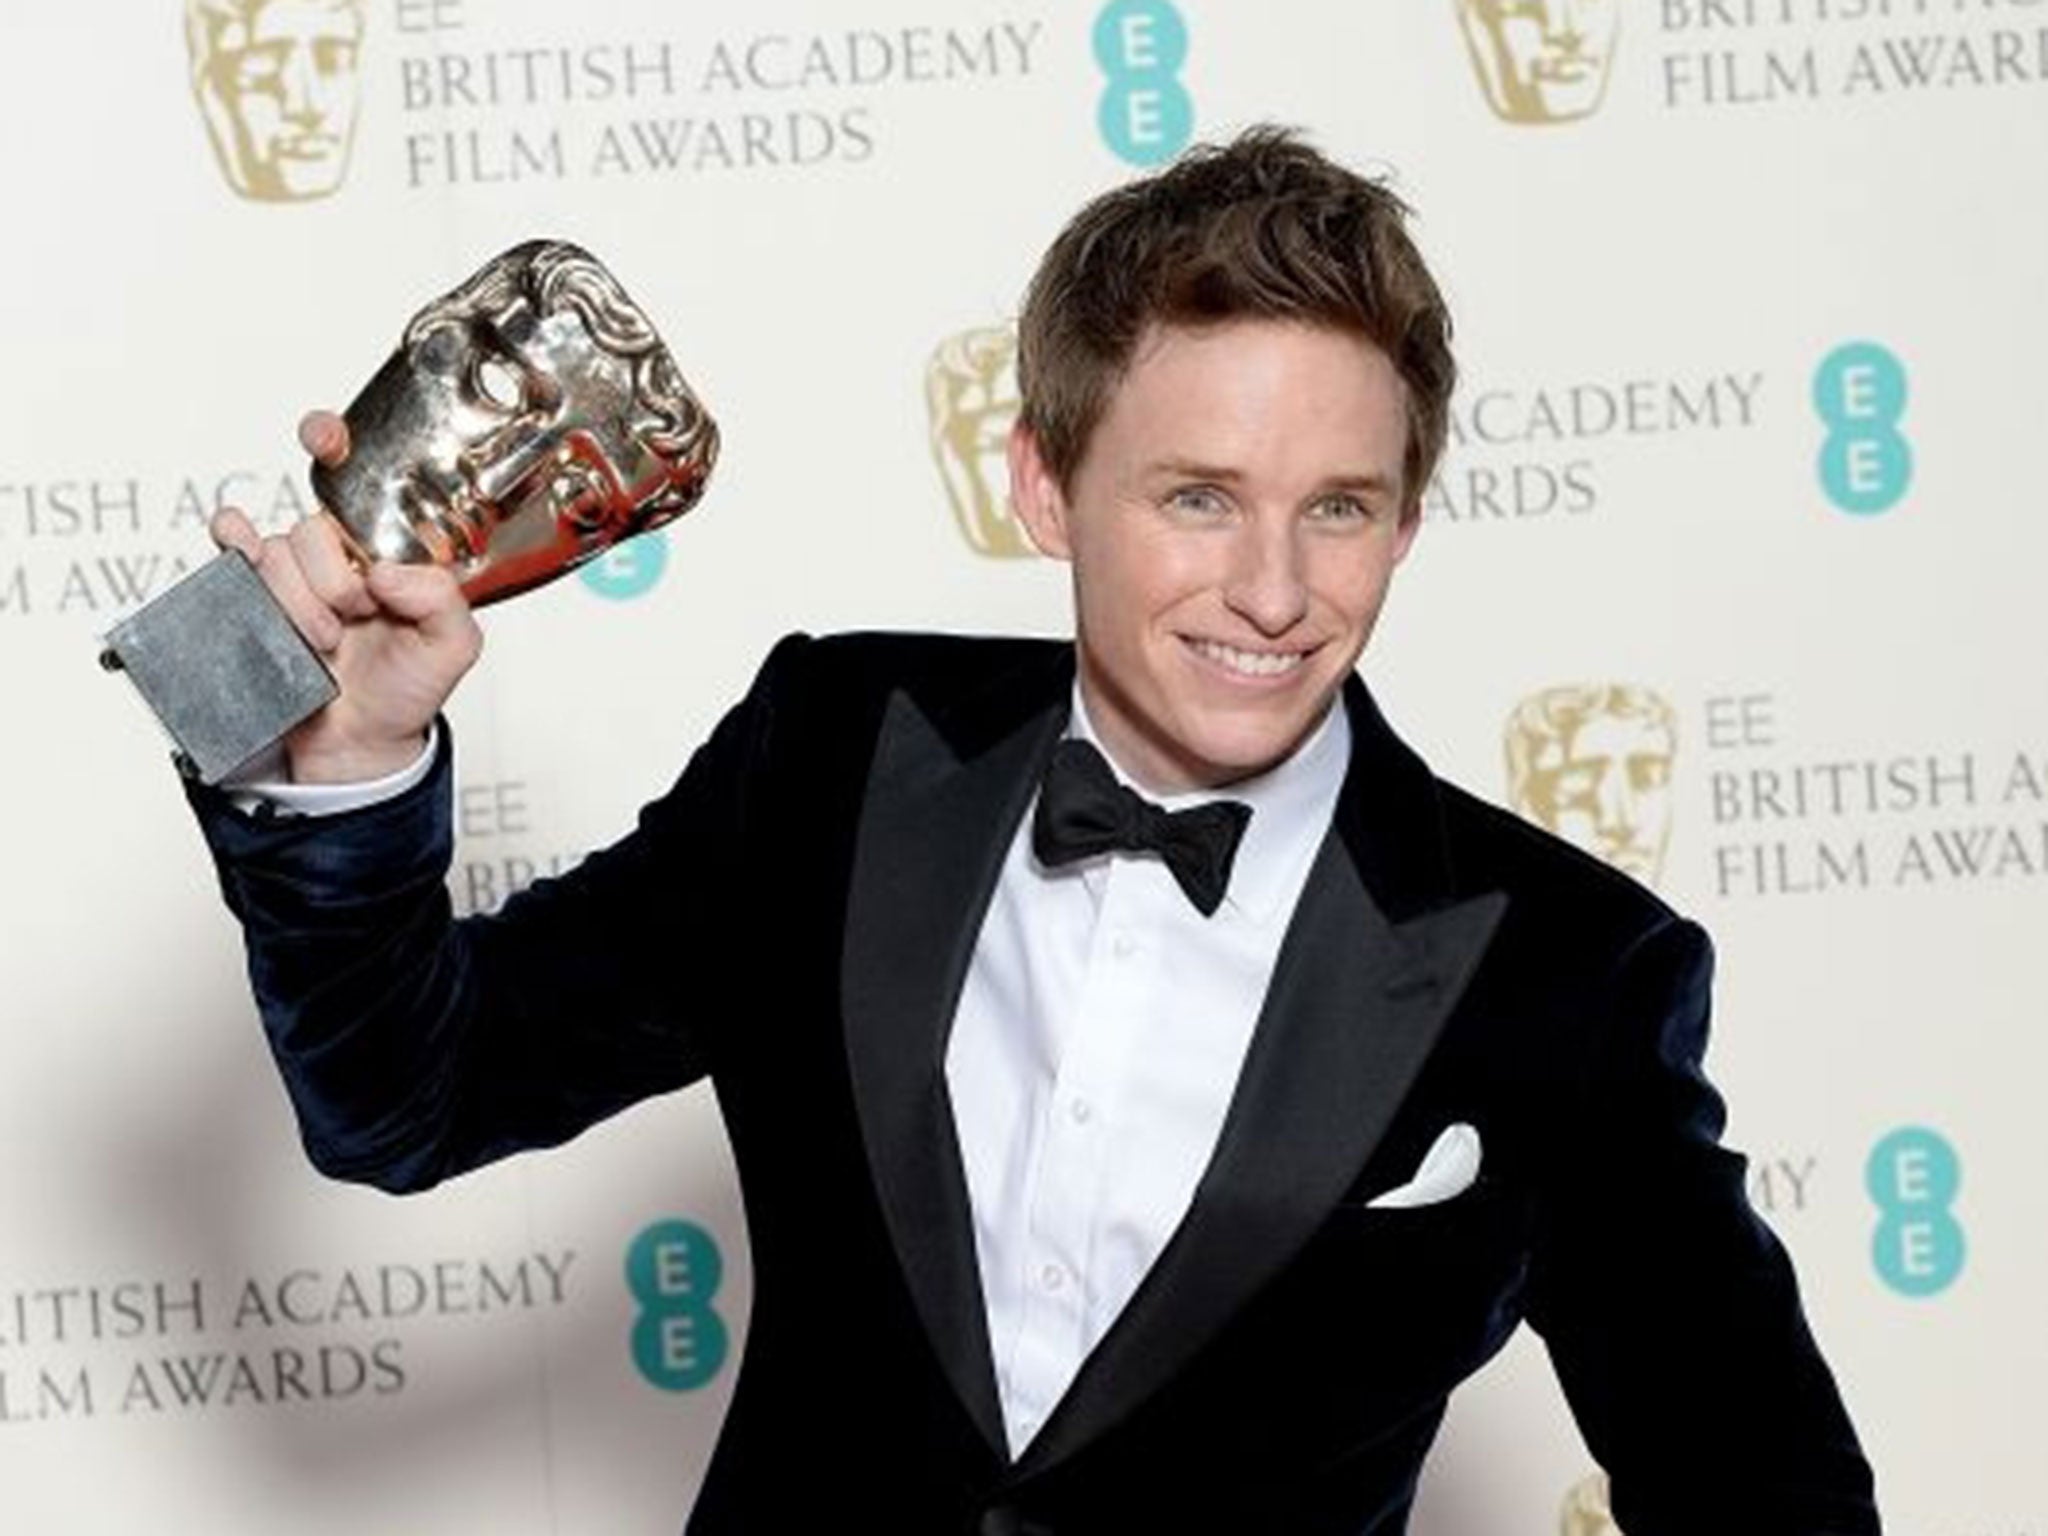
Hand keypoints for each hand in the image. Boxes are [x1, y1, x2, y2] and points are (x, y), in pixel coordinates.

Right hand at [209, 411, 481, 783]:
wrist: (358, 743)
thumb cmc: (406, 688)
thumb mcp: (453, 645)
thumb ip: (443, 599)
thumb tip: (386, 570)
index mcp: (387, 548)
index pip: (359, 477)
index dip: (334, 442)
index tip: (323, 437)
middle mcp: (338, 551)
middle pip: (312, 529)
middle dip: (334, 585)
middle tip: (354, 621)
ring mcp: (293, 572)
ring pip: (274, 554)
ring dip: (299, 607)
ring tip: (326, 642)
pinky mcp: (254, 596)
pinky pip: (229, 552)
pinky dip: (234, 552)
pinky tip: (246, 564)